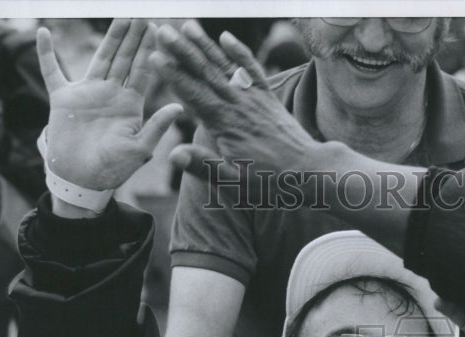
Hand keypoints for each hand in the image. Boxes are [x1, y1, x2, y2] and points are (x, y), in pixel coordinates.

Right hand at [36, 19, 182, 190]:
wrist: (83, 180)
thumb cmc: (113, 169)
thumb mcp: (140, 149)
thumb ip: (157, 127)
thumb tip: (178, 107)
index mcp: (130, 105)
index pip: (142, 72)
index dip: (149, 51)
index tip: (158, 29)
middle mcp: (111, 94)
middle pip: (124, 59)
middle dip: (134, 37)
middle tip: (142, 14)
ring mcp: (87, 93)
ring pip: (100, 58)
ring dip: (110, 38)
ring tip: (120, 15)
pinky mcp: (63, 99)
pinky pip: (52, 71)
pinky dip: (45, 54)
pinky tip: (42, 32)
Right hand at [150, 21, 316, 185]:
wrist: (310, 172)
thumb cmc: (271, 182)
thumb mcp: (235, 183)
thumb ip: (204, 167)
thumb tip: (173, 154)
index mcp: (227, 126)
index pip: (194, 96)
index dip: (174, 77)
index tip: (154, 58)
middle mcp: (240, 107)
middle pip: (207, 74)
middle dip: (183, 52)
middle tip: (162, 31)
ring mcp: (255, 100)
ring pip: (226, 68)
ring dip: (206, 46)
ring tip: (187, 25)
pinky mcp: (268, 99)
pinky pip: (253, 71)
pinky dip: (241, 54)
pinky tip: (226, 37)